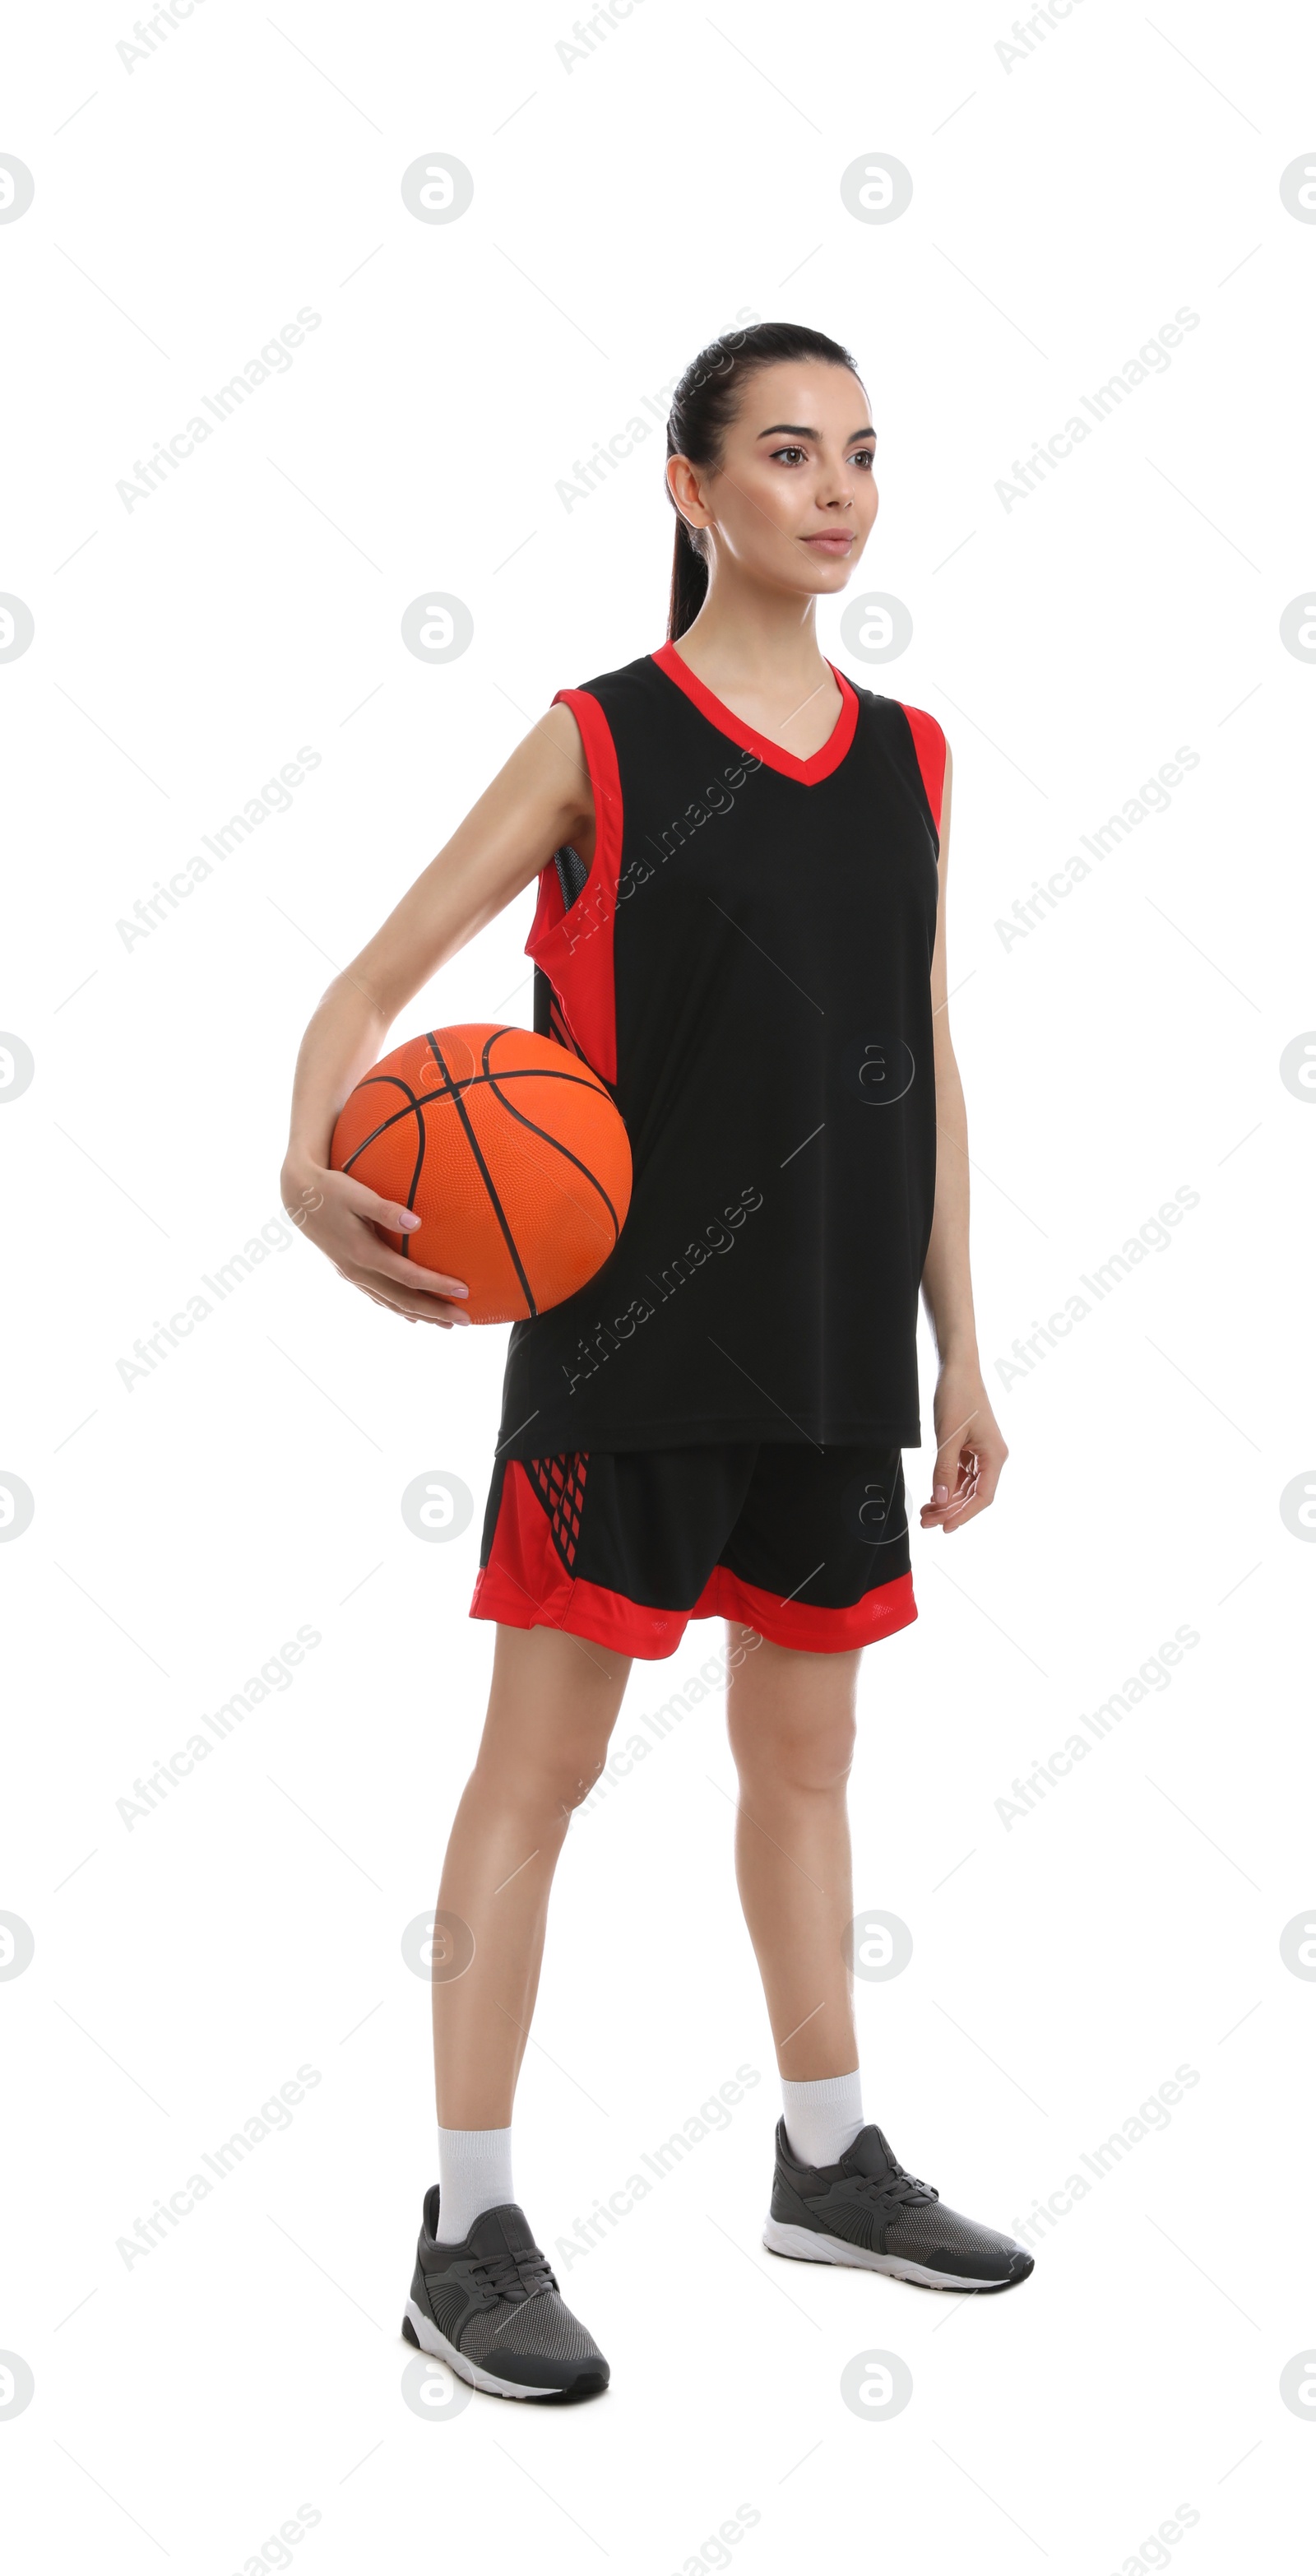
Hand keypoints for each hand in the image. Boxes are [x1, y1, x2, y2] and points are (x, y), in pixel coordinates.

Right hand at [281, 1165, 470, 1326]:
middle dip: (434, 1312)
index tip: (464, 1291)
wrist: (298, 1197)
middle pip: (402, 1299)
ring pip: (390, 1303)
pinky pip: (377, 1298)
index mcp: (363, 1253)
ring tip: (445, 1325)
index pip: (408, 1277)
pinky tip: (411, 1316)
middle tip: (465, 1321)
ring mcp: (352, 1275)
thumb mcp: (356, 1193)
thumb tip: (417, 1223)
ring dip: (419, 1316)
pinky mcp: (348, 1273)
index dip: (436, 1286)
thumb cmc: (331, 1189)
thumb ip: (385, 1209)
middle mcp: (357, 1271)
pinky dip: (397, 1310)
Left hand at [919, 1361, 1006, 1533]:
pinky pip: (959, 1475)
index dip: (964, 1515)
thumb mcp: (948, 1435)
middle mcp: (991, 1457)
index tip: (945, 1527)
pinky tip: (932, 1496)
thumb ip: (944, 1469)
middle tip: (927, 1522)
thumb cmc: (958, 1396)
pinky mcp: (969, 1448)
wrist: (957, 1369)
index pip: (982, 1497)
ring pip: (965, 1487)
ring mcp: (980, 1453)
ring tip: (925, 1513)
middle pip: (973, 1495)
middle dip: (950, 1510)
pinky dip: (946, 1486)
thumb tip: (940, 1500)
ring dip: (947, 1501)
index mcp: (994, 1456)